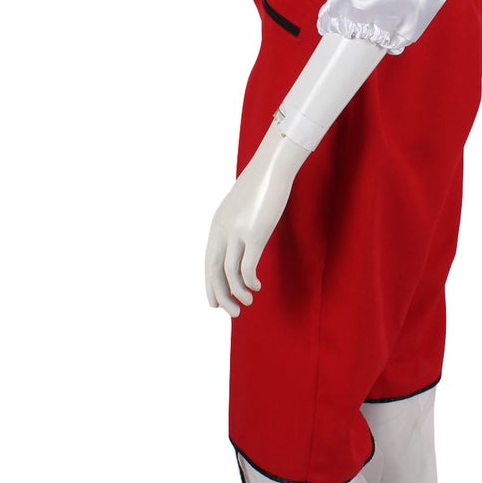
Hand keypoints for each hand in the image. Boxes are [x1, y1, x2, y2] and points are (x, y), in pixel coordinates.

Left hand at [204, 126, 309, 316]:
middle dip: (221, 296)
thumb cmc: (261, 188)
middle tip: (231, 313)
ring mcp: (237, 232)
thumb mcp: (240, 209)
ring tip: (247, 303)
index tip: (215, 304)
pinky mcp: (255, 234)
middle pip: (214, 272)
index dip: (210, 286)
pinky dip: (250, 282)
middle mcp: (222, 230)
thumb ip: (235, 226)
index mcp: (217, 225)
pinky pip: (248, 267)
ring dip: (237, 293)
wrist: (272, 168)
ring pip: (230, 273)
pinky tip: (257, 286)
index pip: (209, 263)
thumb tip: (238, 244)